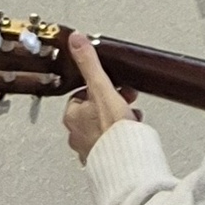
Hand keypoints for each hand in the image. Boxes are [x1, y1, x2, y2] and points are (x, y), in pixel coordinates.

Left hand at [62, 32, 138, 162]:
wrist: (127, 164)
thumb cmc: (114, 132)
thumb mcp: (103, 88)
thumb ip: (90, 64)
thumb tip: (77, 40)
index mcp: (73, 116)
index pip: (80, 95)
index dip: (99, 88)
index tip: (113, 87)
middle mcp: (76, 134)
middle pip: (92, 111)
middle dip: (110, 104)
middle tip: (125, 102)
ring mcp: (89, 149)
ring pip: (101, 128)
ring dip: (116, 121)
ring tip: (131, 119)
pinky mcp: (102, 161)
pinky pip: (110, 144)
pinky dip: (119, 138)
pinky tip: (131, 135)